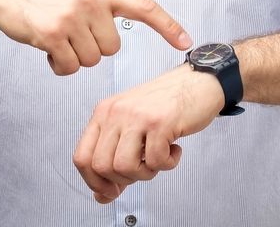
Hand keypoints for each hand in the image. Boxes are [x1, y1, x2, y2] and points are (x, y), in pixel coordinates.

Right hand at [0, 0, 191, 74]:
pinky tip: (46, 49)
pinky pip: (70, 67)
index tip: (186, 41)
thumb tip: (113, 40)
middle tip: (70, 34)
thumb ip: (99, 8)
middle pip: (111, 49)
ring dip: (73, 58)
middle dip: (92, 49)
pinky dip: (59, 66)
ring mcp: (72, 16)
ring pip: (91, 60)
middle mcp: (91, 1)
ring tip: (55, 38)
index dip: (167, 25)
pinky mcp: (53, 33)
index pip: (144, 7)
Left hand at [73, 64, 225, 202]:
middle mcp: (115, 112)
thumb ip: (114, 159)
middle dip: (123, 180)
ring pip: (124, 167)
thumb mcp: (132, 128)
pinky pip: (155, 161)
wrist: (197, 82)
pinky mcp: (160, 122)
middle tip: (142, 169)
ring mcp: (136, 116)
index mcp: (103, 113)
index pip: (81, 157)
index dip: (94, 181)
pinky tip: (174, 150)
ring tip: (158, 159)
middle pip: (101, 166)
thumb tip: (101, 196)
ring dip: (145, 174)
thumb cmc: (165, 106)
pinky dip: (168, 164)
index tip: (111, 189)